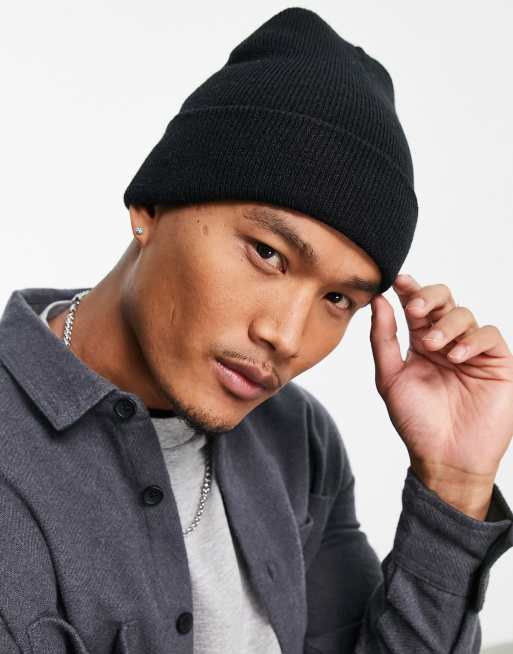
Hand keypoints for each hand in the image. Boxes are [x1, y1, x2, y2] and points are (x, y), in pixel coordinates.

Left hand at [369, 274, 512, 517]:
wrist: (444, 457)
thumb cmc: (415, 421)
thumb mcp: (390, 377)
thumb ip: (383, 339)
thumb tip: (378, 301)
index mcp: (420, 342)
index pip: (416, 307)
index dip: (409, 290)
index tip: (397, 281)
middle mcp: (446, 341)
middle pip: (443, 300)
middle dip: (429, 298)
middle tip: (414, 310)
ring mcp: (471, 351)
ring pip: (465, 314)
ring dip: (447, 324)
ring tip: (434, 346)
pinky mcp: (496, 363)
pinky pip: (489, 335)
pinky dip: (473, 339)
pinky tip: (457, 355)